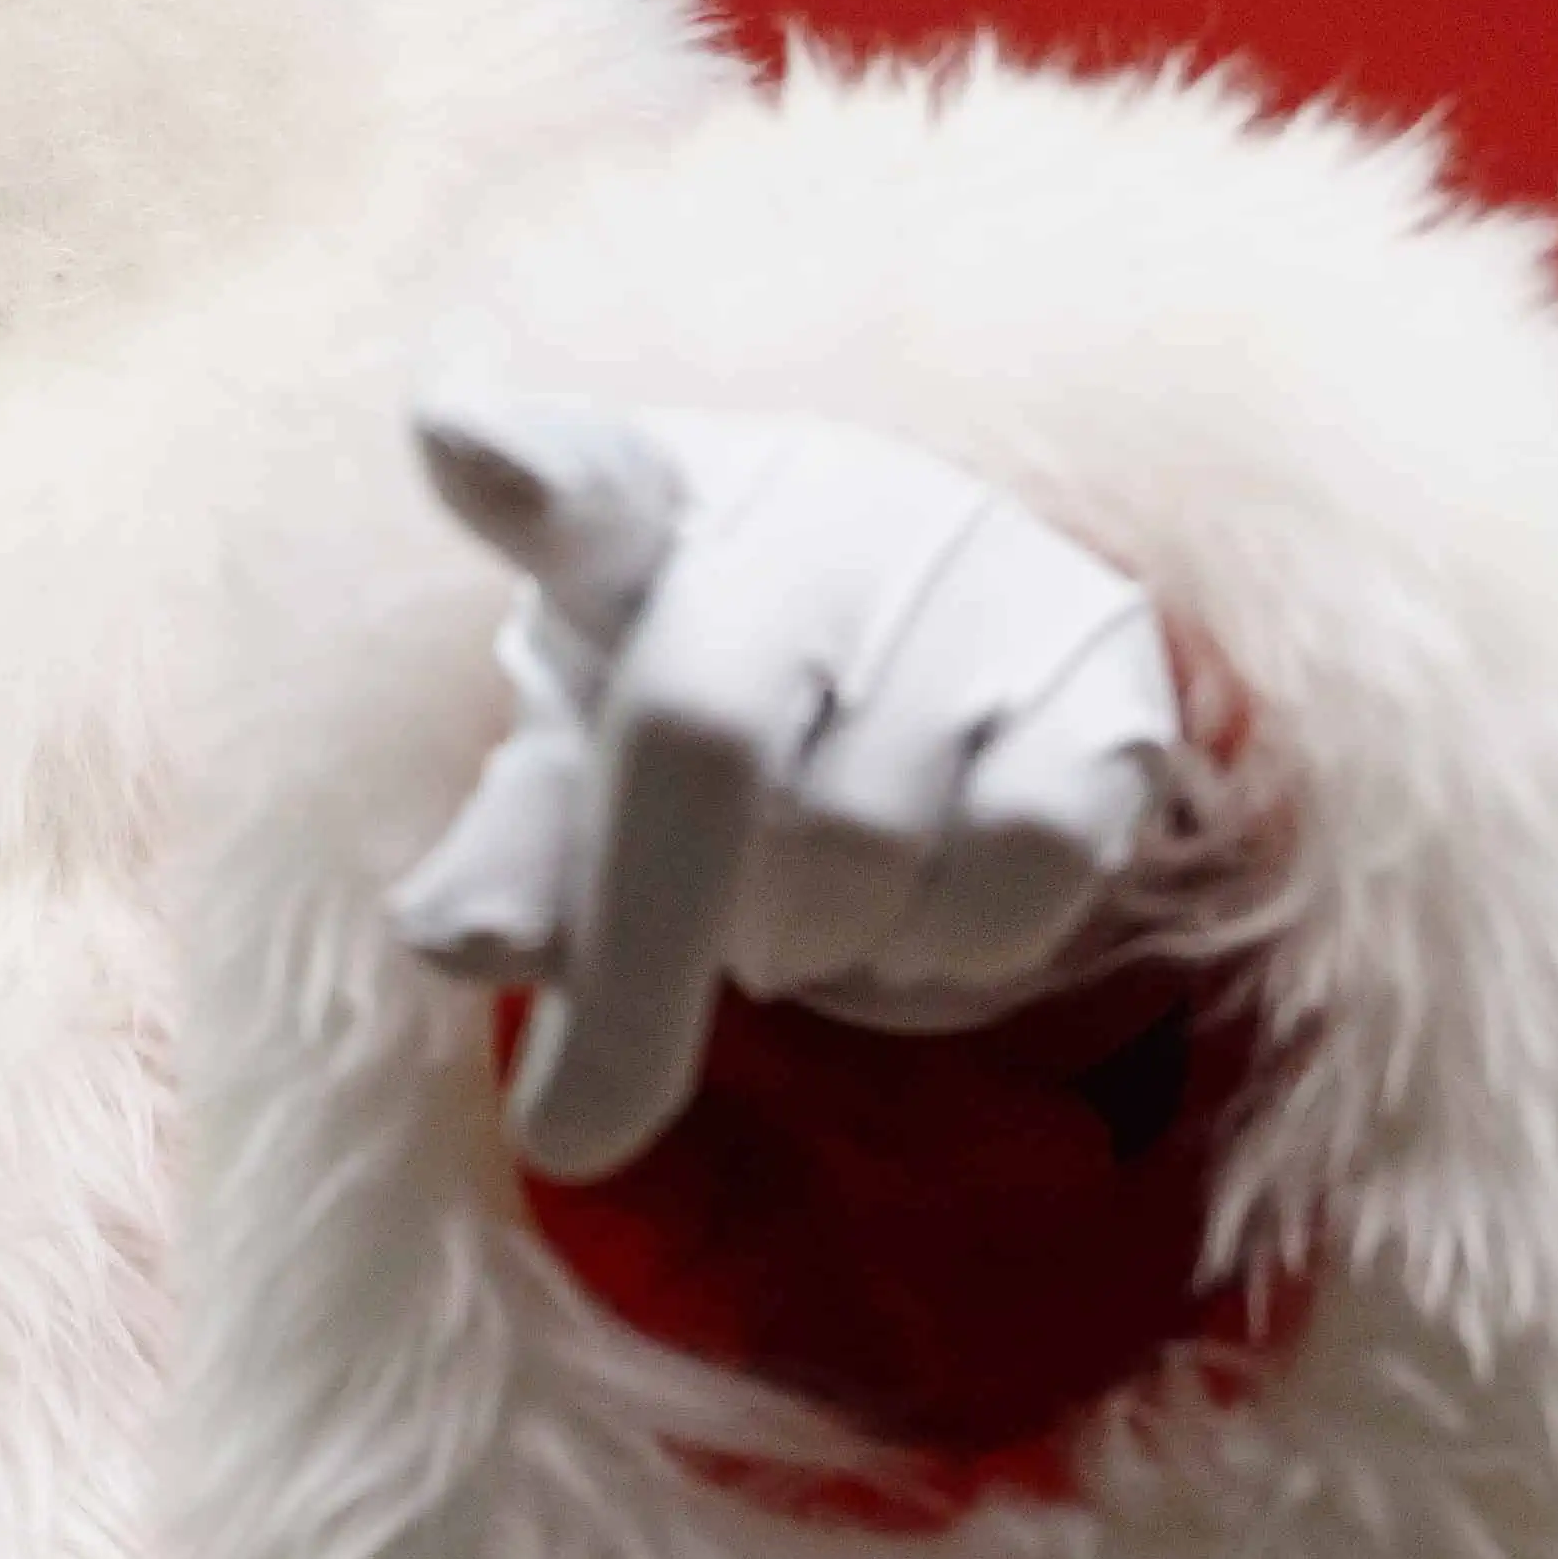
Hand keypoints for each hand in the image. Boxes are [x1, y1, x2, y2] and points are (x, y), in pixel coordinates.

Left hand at [386, 392, 1181, 1181]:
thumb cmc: (727, 719)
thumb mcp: (593, 779)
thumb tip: (458, 938)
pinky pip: (1014, 864)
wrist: (956, 651)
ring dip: (803, 948)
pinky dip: (948, 950)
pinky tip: (917, 915)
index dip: (524, 470)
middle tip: (590, 1117)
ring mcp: (972, 569)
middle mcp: (811, 510)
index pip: (579, 478)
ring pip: (856, 842)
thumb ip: (519, 858)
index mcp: (645, 512)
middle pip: (700, 739)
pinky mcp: (1104, 658)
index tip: (453, 442)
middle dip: (637, 967)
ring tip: (795, 921)